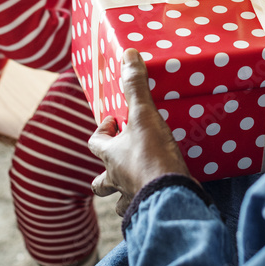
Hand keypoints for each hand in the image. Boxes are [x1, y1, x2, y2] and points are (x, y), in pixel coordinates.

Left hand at [88, 49, 192, 214]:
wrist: (170, 197)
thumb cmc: (152, 157)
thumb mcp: (144, 116)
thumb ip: (136, 87)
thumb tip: (128, 55)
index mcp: (111, 156)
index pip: (95, 143)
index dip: (101, 132)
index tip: (112, 122)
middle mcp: (116, 179)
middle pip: (98, 182)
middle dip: (103, 173)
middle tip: (116, 161)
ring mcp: (131, 198)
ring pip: (118, 200)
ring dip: (122, 192)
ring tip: (134, 184)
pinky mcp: (150, 210)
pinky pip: (142, 209)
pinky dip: (146, 204)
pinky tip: (156, 198)